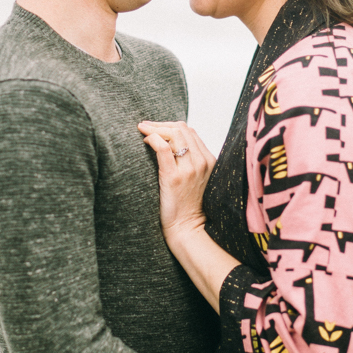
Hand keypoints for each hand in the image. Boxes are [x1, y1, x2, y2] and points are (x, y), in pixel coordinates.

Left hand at [138, 121, 215, 239]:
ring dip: (155, 128)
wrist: (188, 229)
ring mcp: (189, 169)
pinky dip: (153, 138)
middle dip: (161, 124)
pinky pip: (163, 148)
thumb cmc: (189, 206)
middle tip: (145, 126)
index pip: (191, 132)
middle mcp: (202, 162)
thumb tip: (172, 144)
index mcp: (210, 161)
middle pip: (181, 129)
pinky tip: (145, 140)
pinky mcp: (174, 177)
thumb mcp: (199, 179)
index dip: (171, 126)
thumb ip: (192, 162)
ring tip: (143, 130)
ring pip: (173, 134)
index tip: (157, 128)